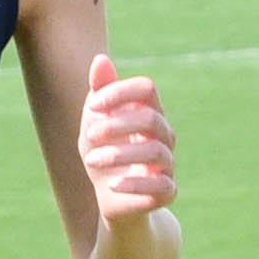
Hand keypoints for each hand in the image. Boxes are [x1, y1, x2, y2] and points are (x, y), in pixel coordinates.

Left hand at [77, 54, 173, 225]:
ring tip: (90, 161)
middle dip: (117, 125)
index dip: (120, 92)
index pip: (147, 89)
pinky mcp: (167, 191)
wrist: (112, 199)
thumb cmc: (104, 154)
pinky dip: (135, 184)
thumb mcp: (94, 124)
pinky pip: (161, 185)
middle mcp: (164, 136)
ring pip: (155, 151)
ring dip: (118, 155)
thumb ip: (99, 94)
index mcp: (149, 113)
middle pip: (151, 119)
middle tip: (90, 135)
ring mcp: (168, 164)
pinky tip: (112, 185)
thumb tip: (100, 59)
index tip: (93, 105)